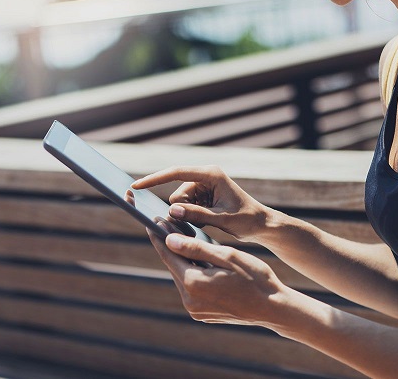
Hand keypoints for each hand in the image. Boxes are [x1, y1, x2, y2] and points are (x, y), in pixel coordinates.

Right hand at [131, 166, 272, 243]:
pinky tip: (208, 221)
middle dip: (182, 209)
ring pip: (180, 202)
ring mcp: (204, 185)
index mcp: (211, 174)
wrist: (261, 225)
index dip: (154, 179)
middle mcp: (205, 176)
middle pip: (177, 193)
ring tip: (209, 222)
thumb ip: (196, 215)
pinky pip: (186, 206)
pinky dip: (191, 216)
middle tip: (202, 222)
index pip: (176, 173)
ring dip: (188, 214)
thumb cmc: (246, 219)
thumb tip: (172, 211)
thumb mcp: (221, 219)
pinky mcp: (203, 195)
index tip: (137, 185)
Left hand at [147, 229, 288, 325]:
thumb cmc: (255, 278)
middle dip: (170, 247)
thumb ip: (196, 248)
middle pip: (174, 266)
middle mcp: (190, 300)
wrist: (273, 307)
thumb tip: (169, 239)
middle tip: (166, 225)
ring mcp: (195, 310)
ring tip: (181, 239)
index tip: (152, 220)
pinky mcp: (202, 313)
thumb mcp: (227, 256)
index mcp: (195, 283)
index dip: (159, 236)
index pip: (169, 255)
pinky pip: (192, 288)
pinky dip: (192, 273)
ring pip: (182, 277)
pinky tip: (197, 260)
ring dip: (182, 260)